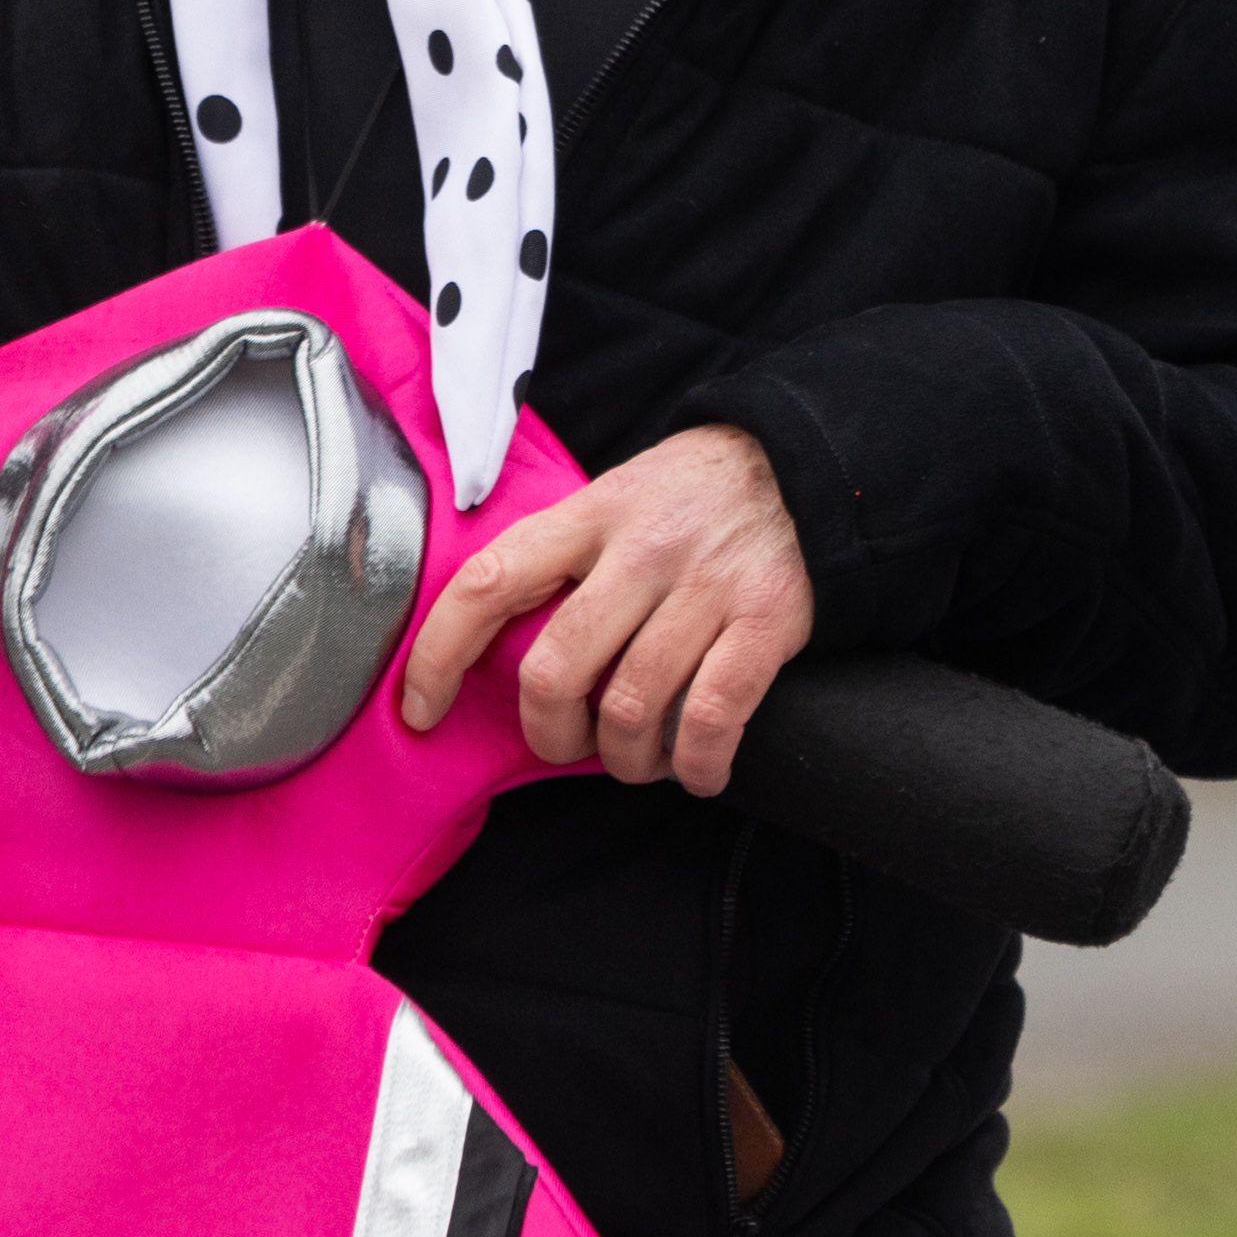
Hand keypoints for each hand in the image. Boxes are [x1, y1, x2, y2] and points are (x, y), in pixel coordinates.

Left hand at [396, 422, 818, 793]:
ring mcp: (708, 586)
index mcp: (591, 515)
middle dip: (550, 733)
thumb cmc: (698, 496)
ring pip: (633, 707)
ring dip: (627, 760)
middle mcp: (643, 549)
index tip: (421, 710)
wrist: (815, 464)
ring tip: (638, 762)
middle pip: (559, 669)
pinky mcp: (767, 619)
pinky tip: (696, 772)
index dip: (439, 656)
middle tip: (566, 746)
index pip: (487, 584)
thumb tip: (498, 645)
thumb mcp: (618, 495)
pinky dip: (697, 763)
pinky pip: (713, 716)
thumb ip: (564, 554)